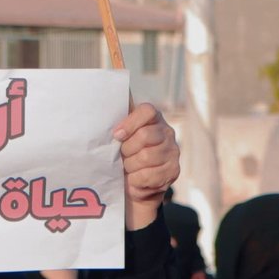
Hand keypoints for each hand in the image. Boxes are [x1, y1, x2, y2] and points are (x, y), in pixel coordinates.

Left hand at [113, 103, 179, 230]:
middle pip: (144, 135)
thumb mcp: (119, 137)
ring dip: (130, 166)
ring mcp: (172, 152)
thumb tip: (106, 93)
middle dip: (127, 149)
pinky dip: (136, 180)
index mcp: (153, 119)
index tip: (116, 135)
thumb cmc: (123, 155)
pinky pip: (148, 175)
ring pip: (145, 157)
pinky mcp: (173, 171)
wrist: (133, 185)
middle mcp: (167, 132)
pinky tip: (134, 180)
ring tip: (127, 168)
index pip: (147, 111)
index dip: (130, 123)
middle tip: (122, 156)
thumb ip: (116, 119)